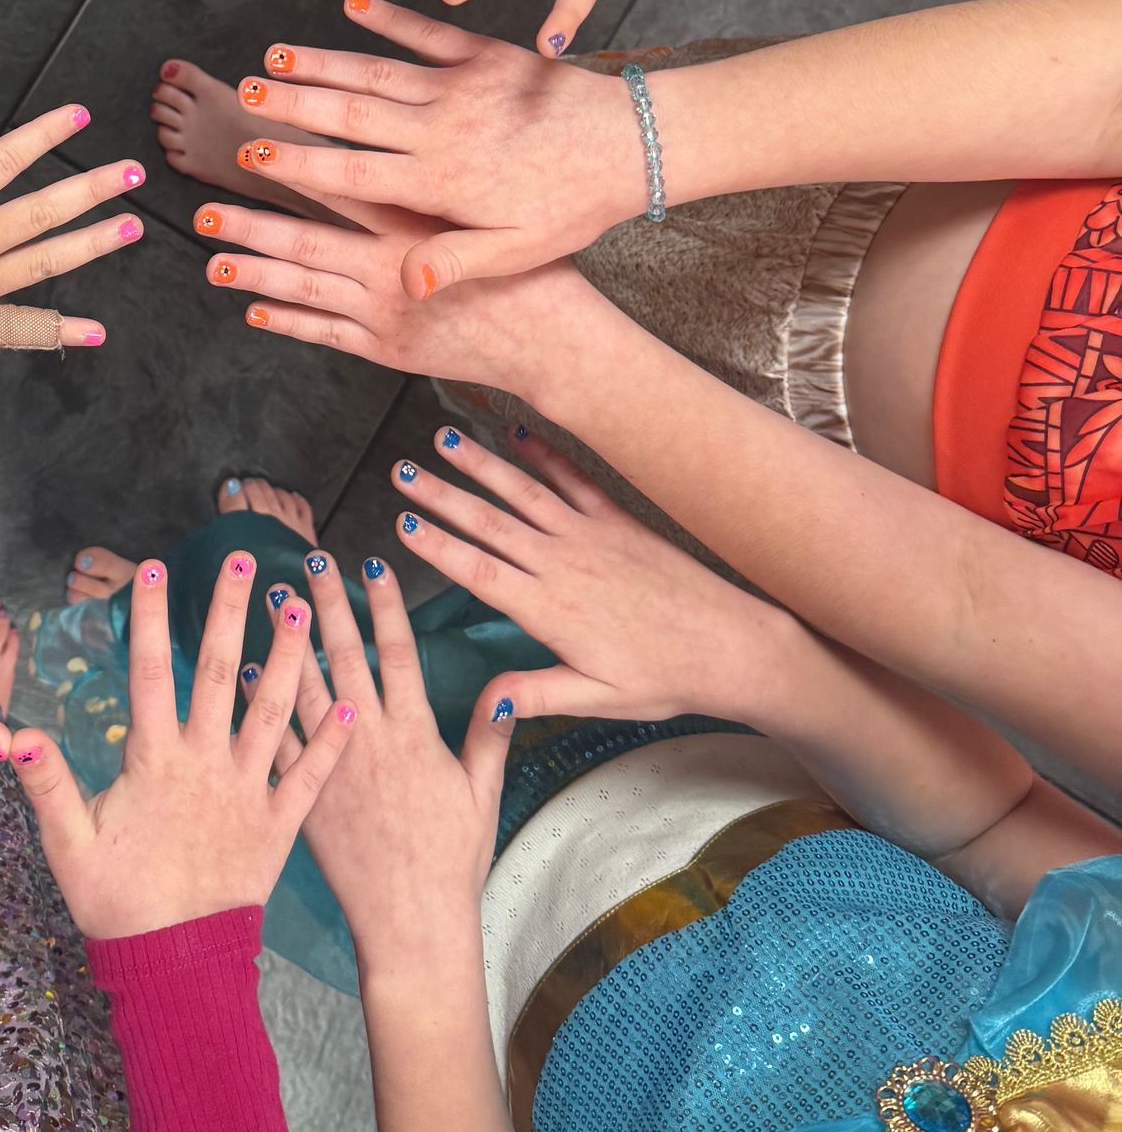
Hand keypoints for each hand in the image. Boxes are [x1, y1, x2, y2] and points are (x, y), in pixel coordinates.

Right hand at [0, 101, 146, 449]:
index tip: (78, 115)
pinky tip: (96, 330)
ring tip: (132, 228)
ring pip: (44, 264)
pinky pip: (20, 328)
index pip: (1, 161)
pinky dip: (59, 330)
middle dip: (90, 188)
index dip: (42, 135)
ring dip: (91, 245)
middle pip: (40, 212)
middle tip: (133, 171)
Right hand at [8, 546, 352, 936]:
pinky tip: (351, 705)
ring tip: (303, 608)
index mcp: (154, 762)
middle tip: (243, 557)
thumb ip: (46, 783)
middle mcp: (206, 765)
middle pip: (217, 673)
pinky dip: (330, 742)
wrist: (175, 968)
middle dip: (229, 611)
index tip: (155, 568)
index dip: (150, 618)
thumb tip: (12, 732)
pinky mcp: (279, 827)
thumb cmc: (117, 904)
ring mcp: (247, 793)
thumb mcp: (68, 843)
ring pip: (273, 712)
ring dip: (289, 657)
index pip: (149, 674)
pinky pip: (309, 777)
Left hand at [199, 190, 592, 393]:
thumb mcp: (489, 217)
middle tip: (203, 213)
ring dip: (255, 272)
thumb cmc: (533, 272)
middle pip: (305, 241)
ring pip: (304, 288)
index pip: (342, 191)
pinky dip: (287, 322)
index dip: (295, 169)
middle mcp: (389, 270)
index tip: (255, 150)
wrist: (554, 343)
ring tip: (211, 261)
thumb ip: (440, 192)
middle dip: (251, 225)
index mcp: (415, 228)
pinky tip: (253, 309)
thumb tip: (397, 155)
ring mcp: (382, 314)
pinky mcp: (385, 348)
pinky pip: (325, 333)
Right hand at [231, 0, 641, 281]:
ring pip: (376, 71)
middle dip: (292, 104)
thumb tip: (401, 284)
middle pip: (350, 113)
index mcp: (440, 181)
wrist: (635, 143)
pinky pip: (427, 32)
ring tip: (274, 56)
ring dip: (323, 62)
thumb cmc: (574, 207)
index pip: (352, 172)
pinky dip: (388, 17)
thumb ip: (454, 263)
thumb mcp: (518, 253)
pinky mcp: (487, 55)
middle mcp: (441, 128)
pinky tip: (350, 5)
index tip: (255, 156)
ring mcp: (461, 86)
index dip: (299, 163)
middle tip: (244, 92)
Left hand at [277, 542, 510, 961]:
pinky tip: (243, 671)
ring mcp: (332, 767)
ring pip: (304, 688)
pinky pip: (276, 741)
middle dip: (329, 603)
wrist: (410, 922)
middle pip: (346, 657)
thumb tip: (505, 688)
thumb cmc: (453, 862)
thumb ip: (488, 737)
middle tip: (311, 559)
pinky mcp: (303, 797)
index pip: (397, 653)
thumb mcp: (482, 795)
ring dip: (286, 639)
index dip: (384, 605)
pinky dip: (259, 704)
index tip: (373, 564)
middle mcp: (369, 741)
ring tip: (269, 596)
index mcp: (415, 735)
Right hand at [394, 422, 796, 727]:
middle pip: (490, 522)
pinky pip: (574, 480)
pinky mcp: (618, 521)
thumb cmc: (664, 678)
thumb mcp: (597, 699)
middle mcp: (564, 563)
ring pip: (525, 493)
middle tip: (401, 472)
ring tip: (444, 440)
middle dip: (441, 495)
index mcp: (551, 609)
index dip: (438, 545)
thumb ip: (537, 693)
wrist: (730, 644)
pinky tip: (518, 432)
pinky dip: (545, 455)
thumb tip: (487, 699)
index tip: (402, 522)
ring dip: (481, 465)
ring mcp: (591, 536)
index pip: (479, 571)